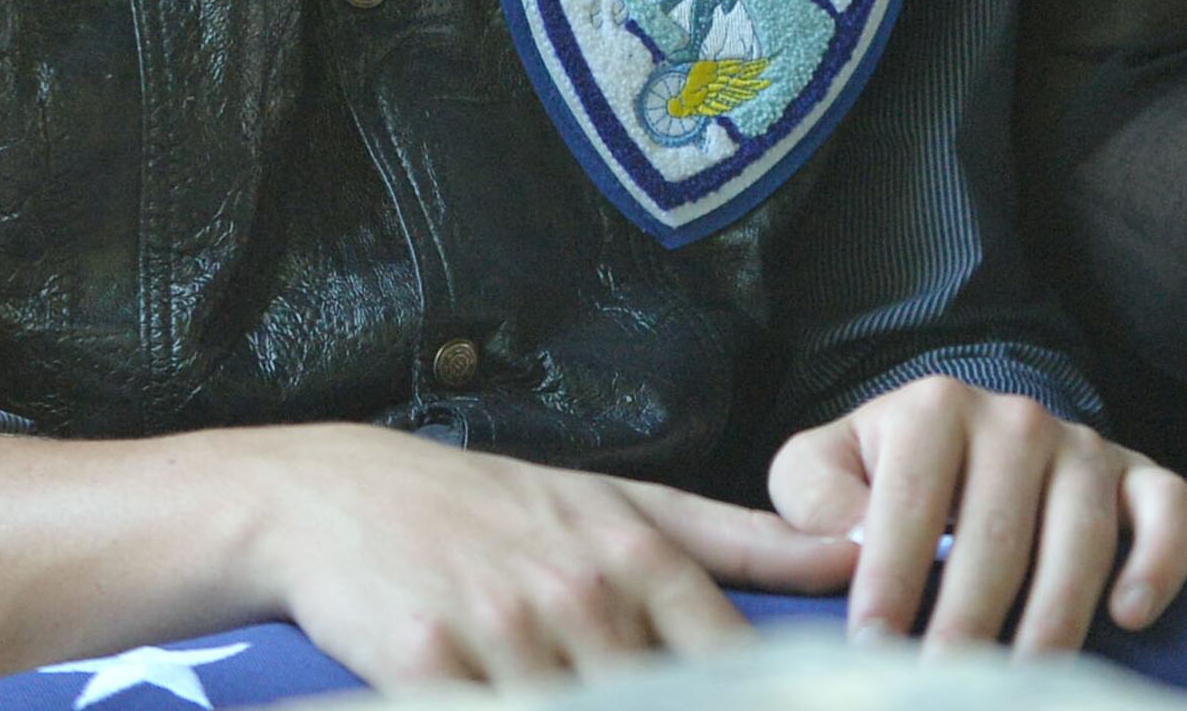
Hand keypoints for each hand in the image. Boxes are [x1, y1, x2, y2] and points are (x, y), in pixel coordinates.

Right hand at [229, 423, 857, 687]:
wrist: (344, 497)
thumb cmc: (494, 504)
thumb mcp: (621, 502)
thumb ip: (738, 539)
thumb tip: (842, 553)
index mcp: (635, 553)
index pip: (725, 652)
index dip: (752, 696)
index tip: (805, 708)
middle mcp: (580, 591)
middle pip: (657, 697)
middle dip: (679, 709)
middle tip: (689, 706)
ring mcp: (505, 630)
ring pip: (580, 709)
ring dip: (591, 710)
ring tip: (586, 695)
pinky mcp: (430, 665)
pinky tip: (528, 699)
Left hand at [770, 375, 1186, 653]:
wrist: (959, 444)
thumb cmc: (879, 477)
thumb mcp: (820, 471)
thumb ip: (812, 500)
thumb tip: (849, 545)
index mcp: (935, 409)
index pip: (912, 503)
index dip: (890, 581)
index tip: (871, 648)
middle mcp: (1017, 417)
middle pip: (998, 530)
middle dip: (968, 620)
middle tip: (942, 684)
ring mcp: (1085, 446)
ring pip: (1082, 532)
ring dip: (1053, 616)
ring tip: (1022, 683)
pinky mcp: (1139, 474)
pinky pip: (1171, 507)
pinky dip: (1160, 560)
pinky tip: (1129, 617)